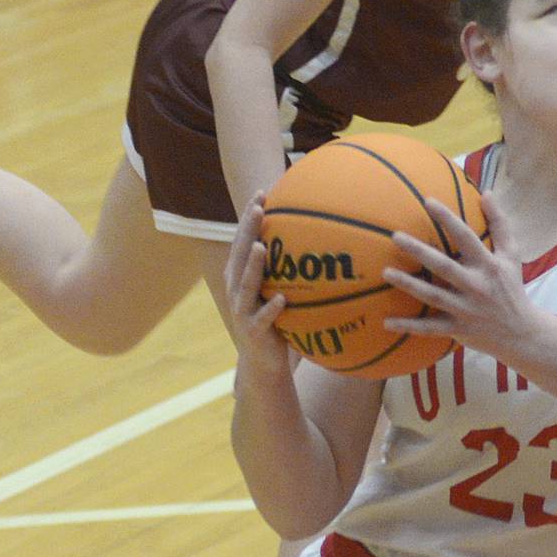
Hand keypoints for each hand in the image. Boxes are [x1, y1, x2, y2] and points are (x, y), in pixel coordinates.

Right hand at [223, 192, 292, 381]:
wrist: (264, 364)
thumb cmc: (275, 320)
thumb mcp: (279, 289)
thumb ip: (288, 266)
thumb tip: (319, 234)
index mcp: (240, 275)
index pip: (243, 240)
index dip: (249, 216)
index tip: (262, 192)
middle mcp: (236, 289)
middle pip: (240, 255)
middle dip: (247, 230)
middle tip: (258, 208)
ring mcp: (243, 311)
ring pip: (245, 285)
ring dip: (252, 266)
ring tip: (260, 247)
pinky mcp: (253, 332)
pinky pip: (262, 319)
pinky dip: (271, 308)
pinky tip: (281, 299)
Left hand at [383, 192, 539, 360]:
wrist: (521, 333)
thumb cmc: (511, 287)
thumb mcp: (512, 255)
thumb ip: (500, 224)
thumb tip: (486, 192)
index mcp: (489, 266)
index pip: (466, 237)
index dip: (447, 218)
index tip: (427, 201)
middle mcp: (476, 286)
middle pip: (444, 266)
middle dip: (419, 251)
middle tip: (395, 236)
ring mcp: (465, 310)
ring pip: (432, 296)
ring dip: (408, 285)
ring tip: (385, 272)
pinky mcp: (457, 329)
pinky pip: (429, 328)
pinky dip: (408, 326)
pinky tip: (386, 322)